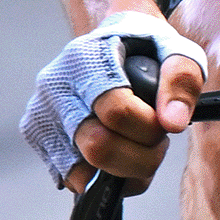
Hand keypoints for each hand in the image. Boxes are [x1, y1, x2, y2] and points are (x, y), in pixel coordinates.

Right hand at [22, 9, 209, 188]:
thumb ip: (181, 82)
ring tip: (136, 147)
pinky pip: (73, 177)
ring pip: (84, 171)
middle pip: (97, 147)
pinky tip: (118, 155)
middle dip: (138, 158)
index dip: (149, 129)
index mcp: (85, 58)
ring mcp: (42, 113)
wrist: (112, 41)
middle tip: (154, 143)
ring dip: (122, 171)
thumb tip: (173, 123)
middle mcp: (55, 86)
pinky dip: (103, 177)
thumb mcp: (175, 52)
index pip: (116, 112)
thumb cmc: (145, 48)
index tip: (165, 125)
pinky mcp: (38, 137)